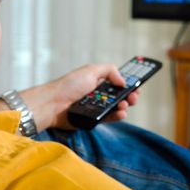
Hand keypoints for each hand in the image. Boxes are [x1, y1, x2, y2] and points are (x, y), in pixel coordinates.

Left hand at [0, 64, 139, 131]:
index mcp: (98, 80)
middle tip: (133, 97)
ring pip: (116, 108)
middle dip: (129, 96)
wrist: (53, 104)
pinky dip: (117, 116)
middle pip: (120, 96)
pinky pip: (109, 118)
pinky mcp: (93, 119)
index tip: (136, 86)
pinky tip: (120, 113)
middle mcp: (98, 94)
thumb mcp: (91, 70)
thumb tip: (123, 81)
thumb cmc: (68, 86)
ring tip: (124, 105)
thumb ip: (110, 71)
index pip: (118, 82)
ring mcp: (96, 107)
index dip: (128, 84)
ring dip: (124, 106)